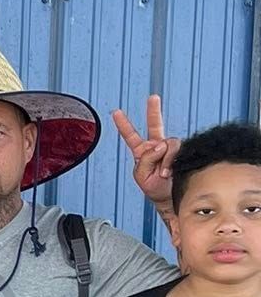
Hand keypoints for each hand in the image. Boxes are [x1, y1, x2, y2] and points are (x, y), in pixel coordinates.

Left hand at [111, 95, 178, 213]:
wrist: (171, 199)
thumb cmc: (155, 189)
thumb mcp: (141, 176)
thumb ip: (145, 159)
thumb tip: (159, 145)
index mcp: (142, 152)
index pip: (131, 136)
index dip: (124, 124)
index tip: (116, 112)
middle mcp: (156, 147)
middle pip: (155, 125)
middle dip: (153, 110)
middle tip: (153, 98)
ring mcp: (169, 149)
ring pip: (168, 143)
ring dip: (165, 158)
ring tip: (163, 173)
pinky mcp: (181, 152)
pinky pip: (177, 150)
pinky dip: (172, 160)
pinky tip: (170, 170)